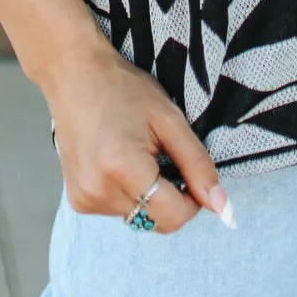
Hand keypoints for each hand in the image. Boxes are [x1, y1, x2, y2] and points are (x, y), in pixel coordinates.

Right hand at [40, 37, 235, 232]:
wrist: (74, 75)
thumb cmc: (123, 89)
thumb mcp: (170, 119)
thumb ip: (198, 165)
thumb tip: (222, 207)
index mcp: (123, 168)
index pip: (174, 216)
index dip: (194, 200)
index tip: (191, 172)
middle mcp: (99, 191)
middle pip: (157, 222)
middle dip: (171, 198)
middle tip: (162, 157)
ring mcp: (83, 199)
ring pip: (139, 218)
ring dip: (149, 196)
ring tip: (136, 154)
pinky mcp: (77, 201)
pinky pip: (119, 210)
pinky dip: (129, 194)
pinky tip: (119, 162)